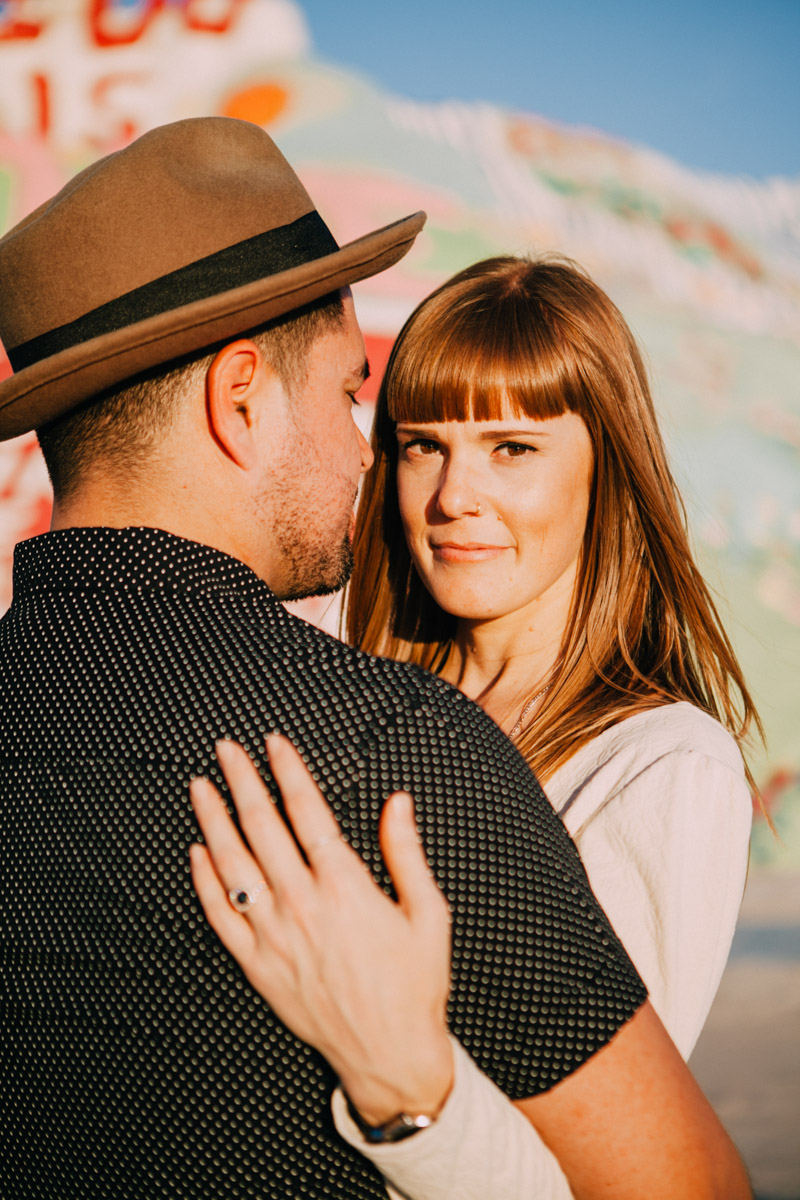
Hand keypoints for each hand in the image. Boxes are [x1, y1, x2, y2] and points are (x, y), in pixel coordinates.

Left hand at [189, 734, 453, 1125]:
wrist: (390, 1055)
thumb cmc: (414, 985)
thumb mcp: (428, 913)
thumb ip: (406, 853)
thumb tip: (397, 803)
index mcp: (346, 888)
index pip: (308, 812)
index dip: (288, 771)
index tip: (274, 744)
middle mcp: (304, 906)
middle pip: (262, 827)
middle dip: (242, 781)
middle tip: (226, 749)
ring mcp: (275, 937)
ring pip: (233, 865)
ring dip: (213, 821)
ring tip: (200, 787)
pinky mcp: (257, 966)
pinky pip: (221, 916)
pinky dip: (206, 881)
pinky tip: (198, 853)